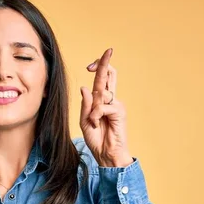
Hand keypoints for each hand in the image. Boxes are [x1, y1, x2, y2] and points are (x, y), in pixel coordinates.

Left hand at [80, 48, 132, 166]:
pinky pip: (104, 106)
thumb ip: (85, 105)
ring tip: (93, 121)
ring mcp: (116, 104)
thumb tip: (84, 87)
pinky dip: (96, 114)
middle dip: (106, 62)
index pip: (102, 78)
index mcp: (101, 99)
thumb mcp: (84, 120)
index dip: (98, 67)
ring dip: (93, 107)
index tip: (89, 65)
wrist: (106, 153)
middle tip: (109, 50)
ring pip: (102, 92)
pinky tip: (97, 123)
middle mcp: (110, 99)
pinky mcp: (120, 111)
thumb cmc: (96, 138)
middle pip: (109, 75)